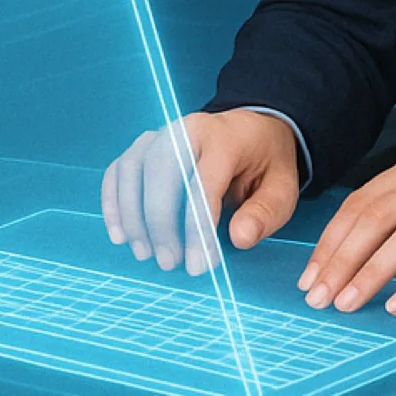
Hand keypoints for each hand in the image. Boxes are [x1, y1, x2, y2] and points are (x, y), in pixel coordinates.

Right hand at [101, 108, 301, 276]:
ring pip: (133, 168)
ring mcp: (161, 133)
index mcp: (226, 137)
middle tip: (169, 263)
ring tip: (144, 254)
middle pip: (161, 169)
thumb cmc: (264, 165)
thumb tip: (239, 238)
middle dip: (159, 221)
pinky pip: (119, 170)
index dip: (197, 228)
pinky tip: (119, 234)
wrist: (252, 130)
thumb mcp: (282, 189)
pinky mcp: (144, 145)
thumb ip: (265, 214)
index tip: (198, 266)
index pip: (204, 181)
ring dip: (132, 215)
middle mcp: (188, 129)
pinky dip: (113, 202)